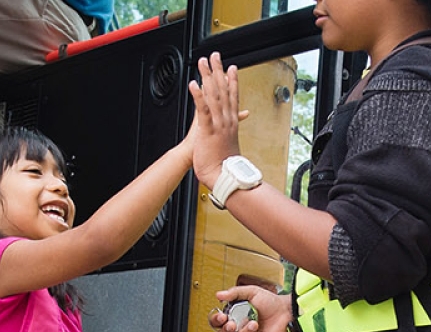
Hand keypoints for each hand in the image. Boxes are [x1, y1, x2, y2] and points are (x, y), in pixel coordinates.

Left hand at [187, 52, 242, 189]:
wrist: (223, 176)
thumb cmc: (224, 164)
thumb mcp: (230, 145)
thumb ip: (232, 133)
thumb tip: (236, 131)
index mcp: (231, 123)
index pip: (233, 96)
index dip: (231, 80)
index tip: (231, 67)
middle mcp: (227, 120)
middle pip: (223, 90)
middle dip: (218, 71)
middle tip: (214, 56)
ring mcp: (218, 124)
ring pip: (213, 95)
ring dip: (207, 77)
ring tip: (203, 63)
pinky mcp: (208, 130)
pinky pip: (202, 110)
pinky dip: (198, 96)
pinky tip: (194, 84)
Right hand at [208, 285, 292, 331]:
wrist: (286, 311)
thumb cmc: (270, 302)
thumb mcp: (251, 292)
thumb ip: (234, 293)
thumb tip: (219, 295)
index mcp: (233, 316)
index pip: (217, 322)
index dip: (216, 320)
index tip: (222, 316)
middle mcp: (238, 329)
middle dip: (224, 331)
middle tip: (232, 324)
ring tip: (253, 323)